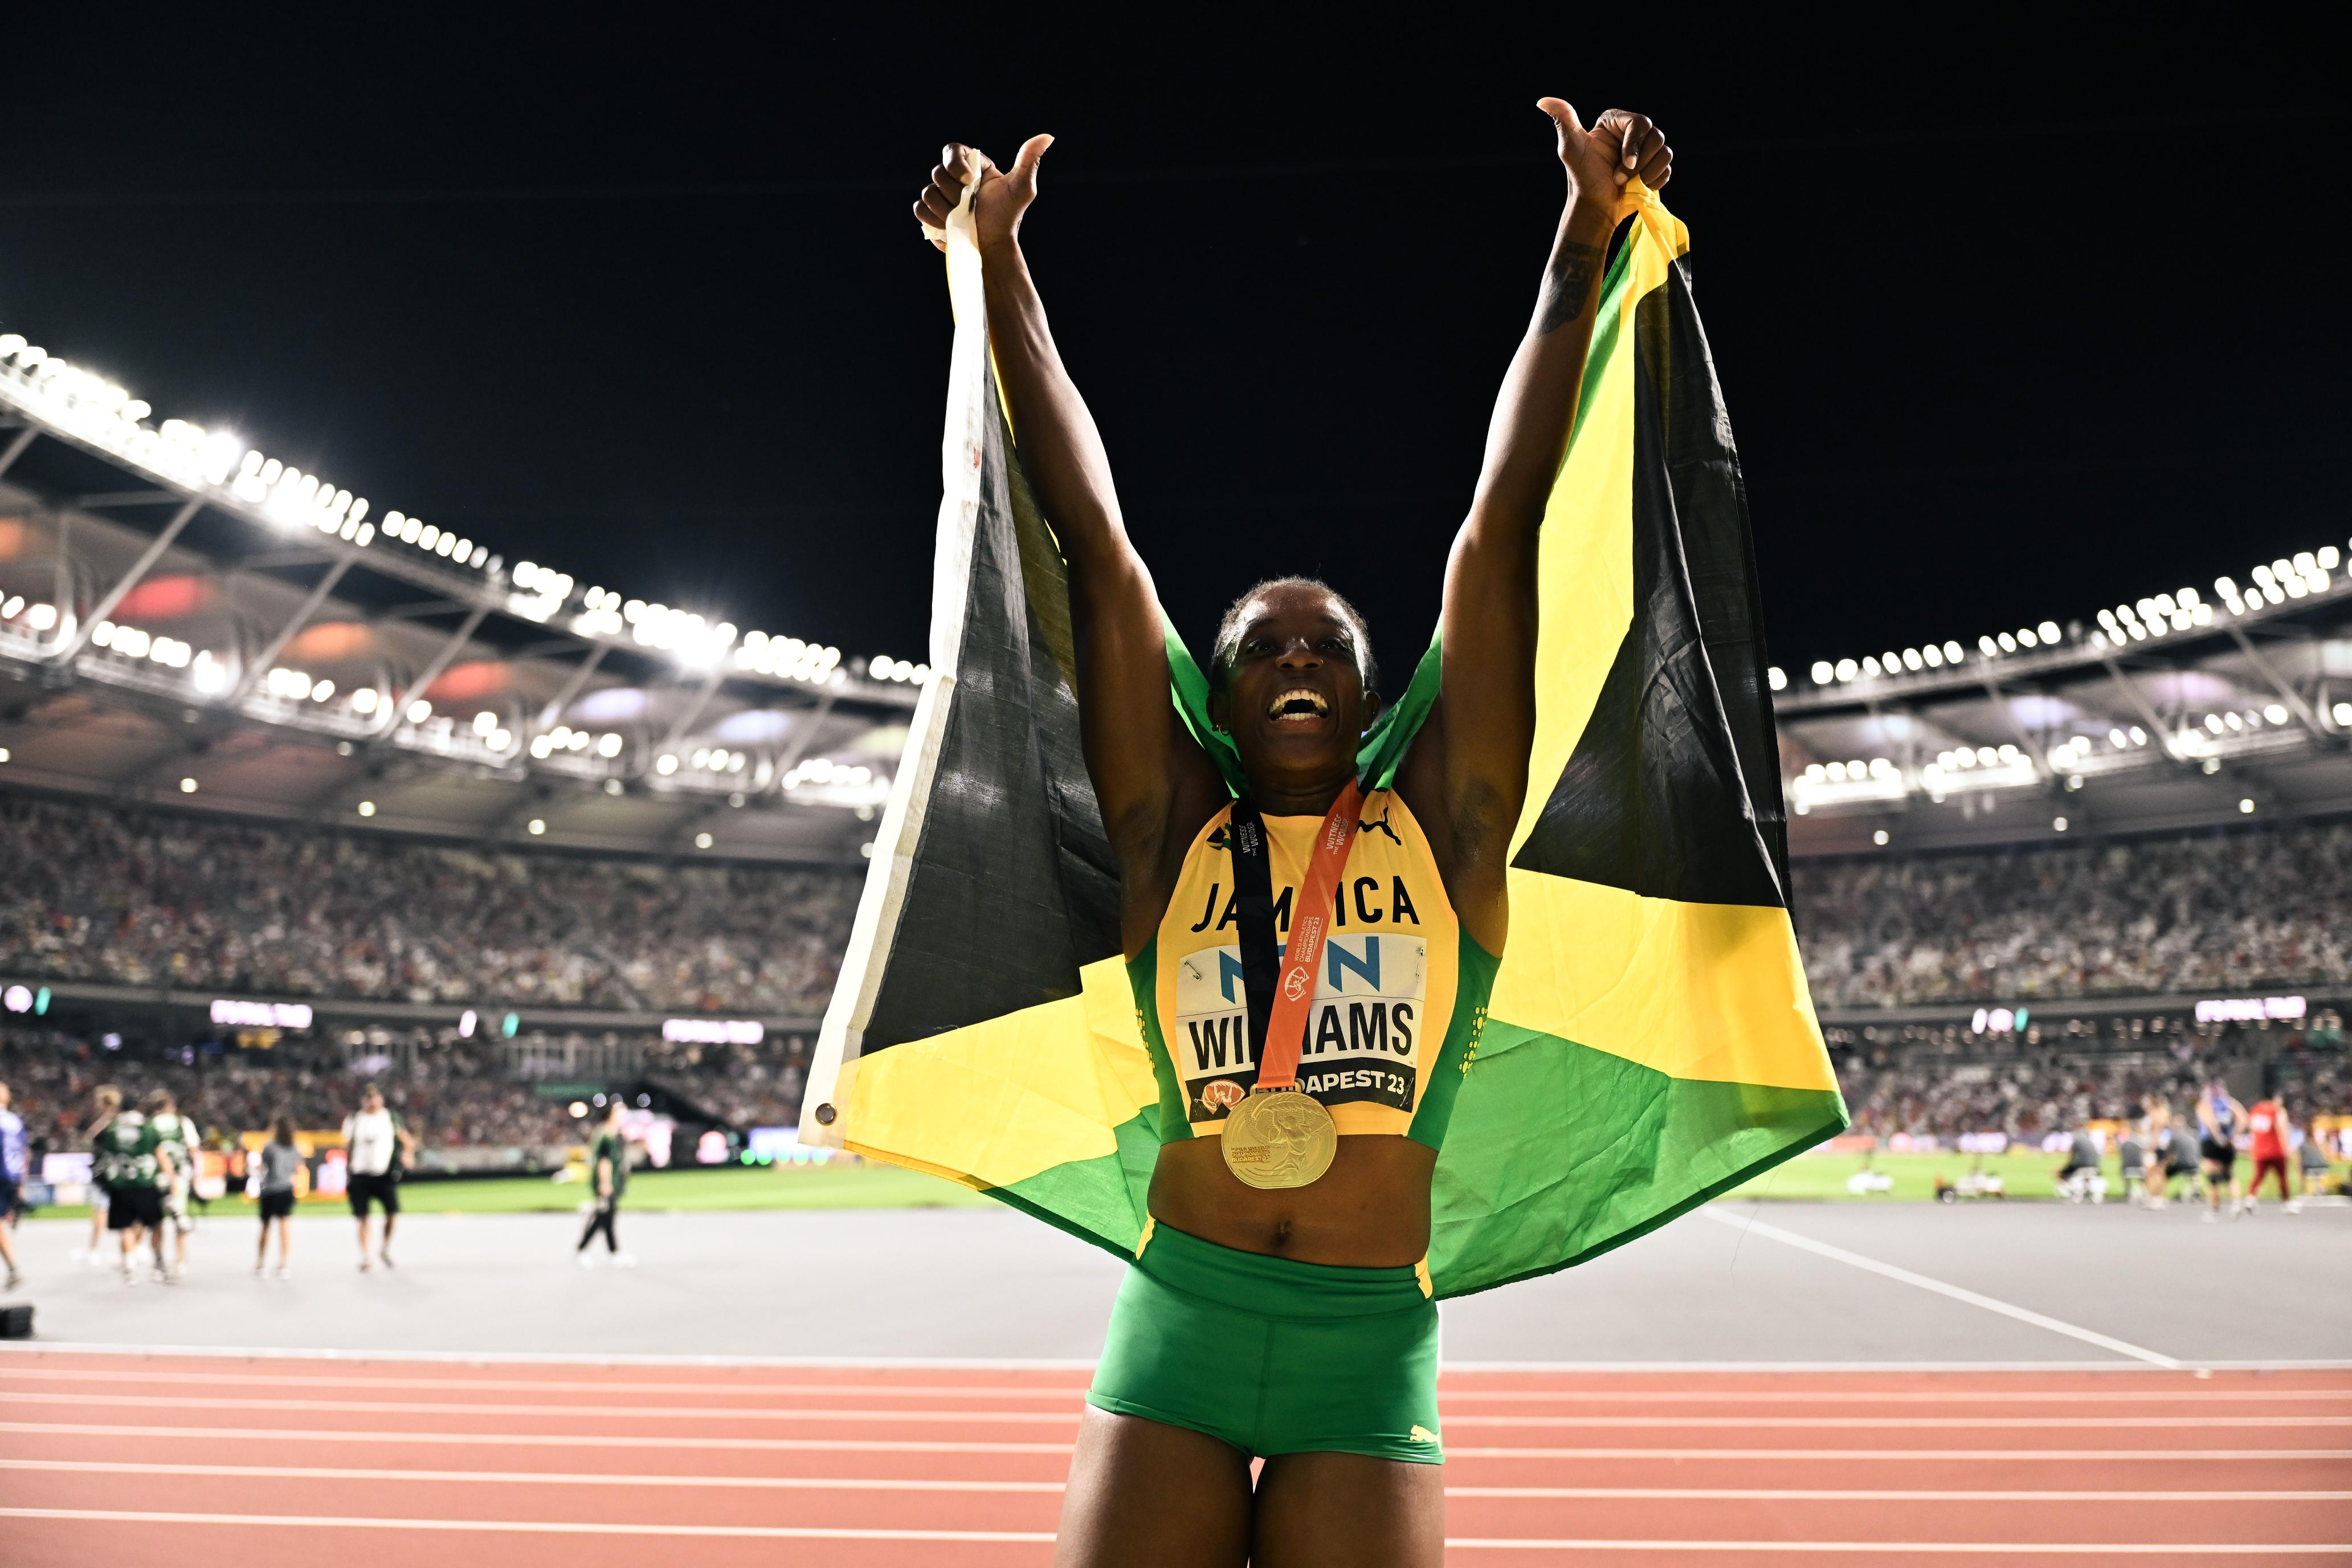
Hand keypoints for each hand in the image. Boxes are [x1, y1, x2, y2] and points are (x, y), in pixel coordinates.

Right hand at [912, 135, 1054, 253]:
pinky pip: (919, 209)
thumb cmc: (1007, 218)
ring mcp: (940, 196)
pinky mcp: (930, 214)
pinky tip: (949, 228)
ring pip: (927, 192)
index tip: (969, 181)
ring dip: (946, 210)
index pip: (951, 150)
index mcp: (972, 166)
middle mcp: (954, 178)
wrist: (991, 248)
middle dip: (955, 194)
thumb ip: (1029, 160)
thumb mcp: (1022, 188)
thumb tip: (1047, 137)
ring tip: (963, 219)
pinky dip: (933, 219)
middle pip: (937, 173)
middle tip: (971, 206)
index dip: (955, 164)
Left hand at [1537, 100, 1671, 209]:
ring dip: (1646, 173)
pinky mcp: (1654, 167)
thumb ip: (1563, 121)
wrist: (1595, 207)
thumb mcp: (1570, 147)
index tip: (1625, 163)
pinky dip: (1654, 181)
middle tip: (1619, 178)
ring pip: (1665, 152)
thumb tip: (1542, 101)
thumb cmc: (1581, 177)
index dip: (1636, 143)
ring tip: (1628, 184)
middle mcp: (1632, 133)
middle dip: (1639, 163)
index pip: (1641, 122)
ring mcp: (1645, 150)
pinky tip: (1638, 187)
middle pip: (1657, 136)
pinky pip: (1667, 169)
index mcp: (1616, 122)